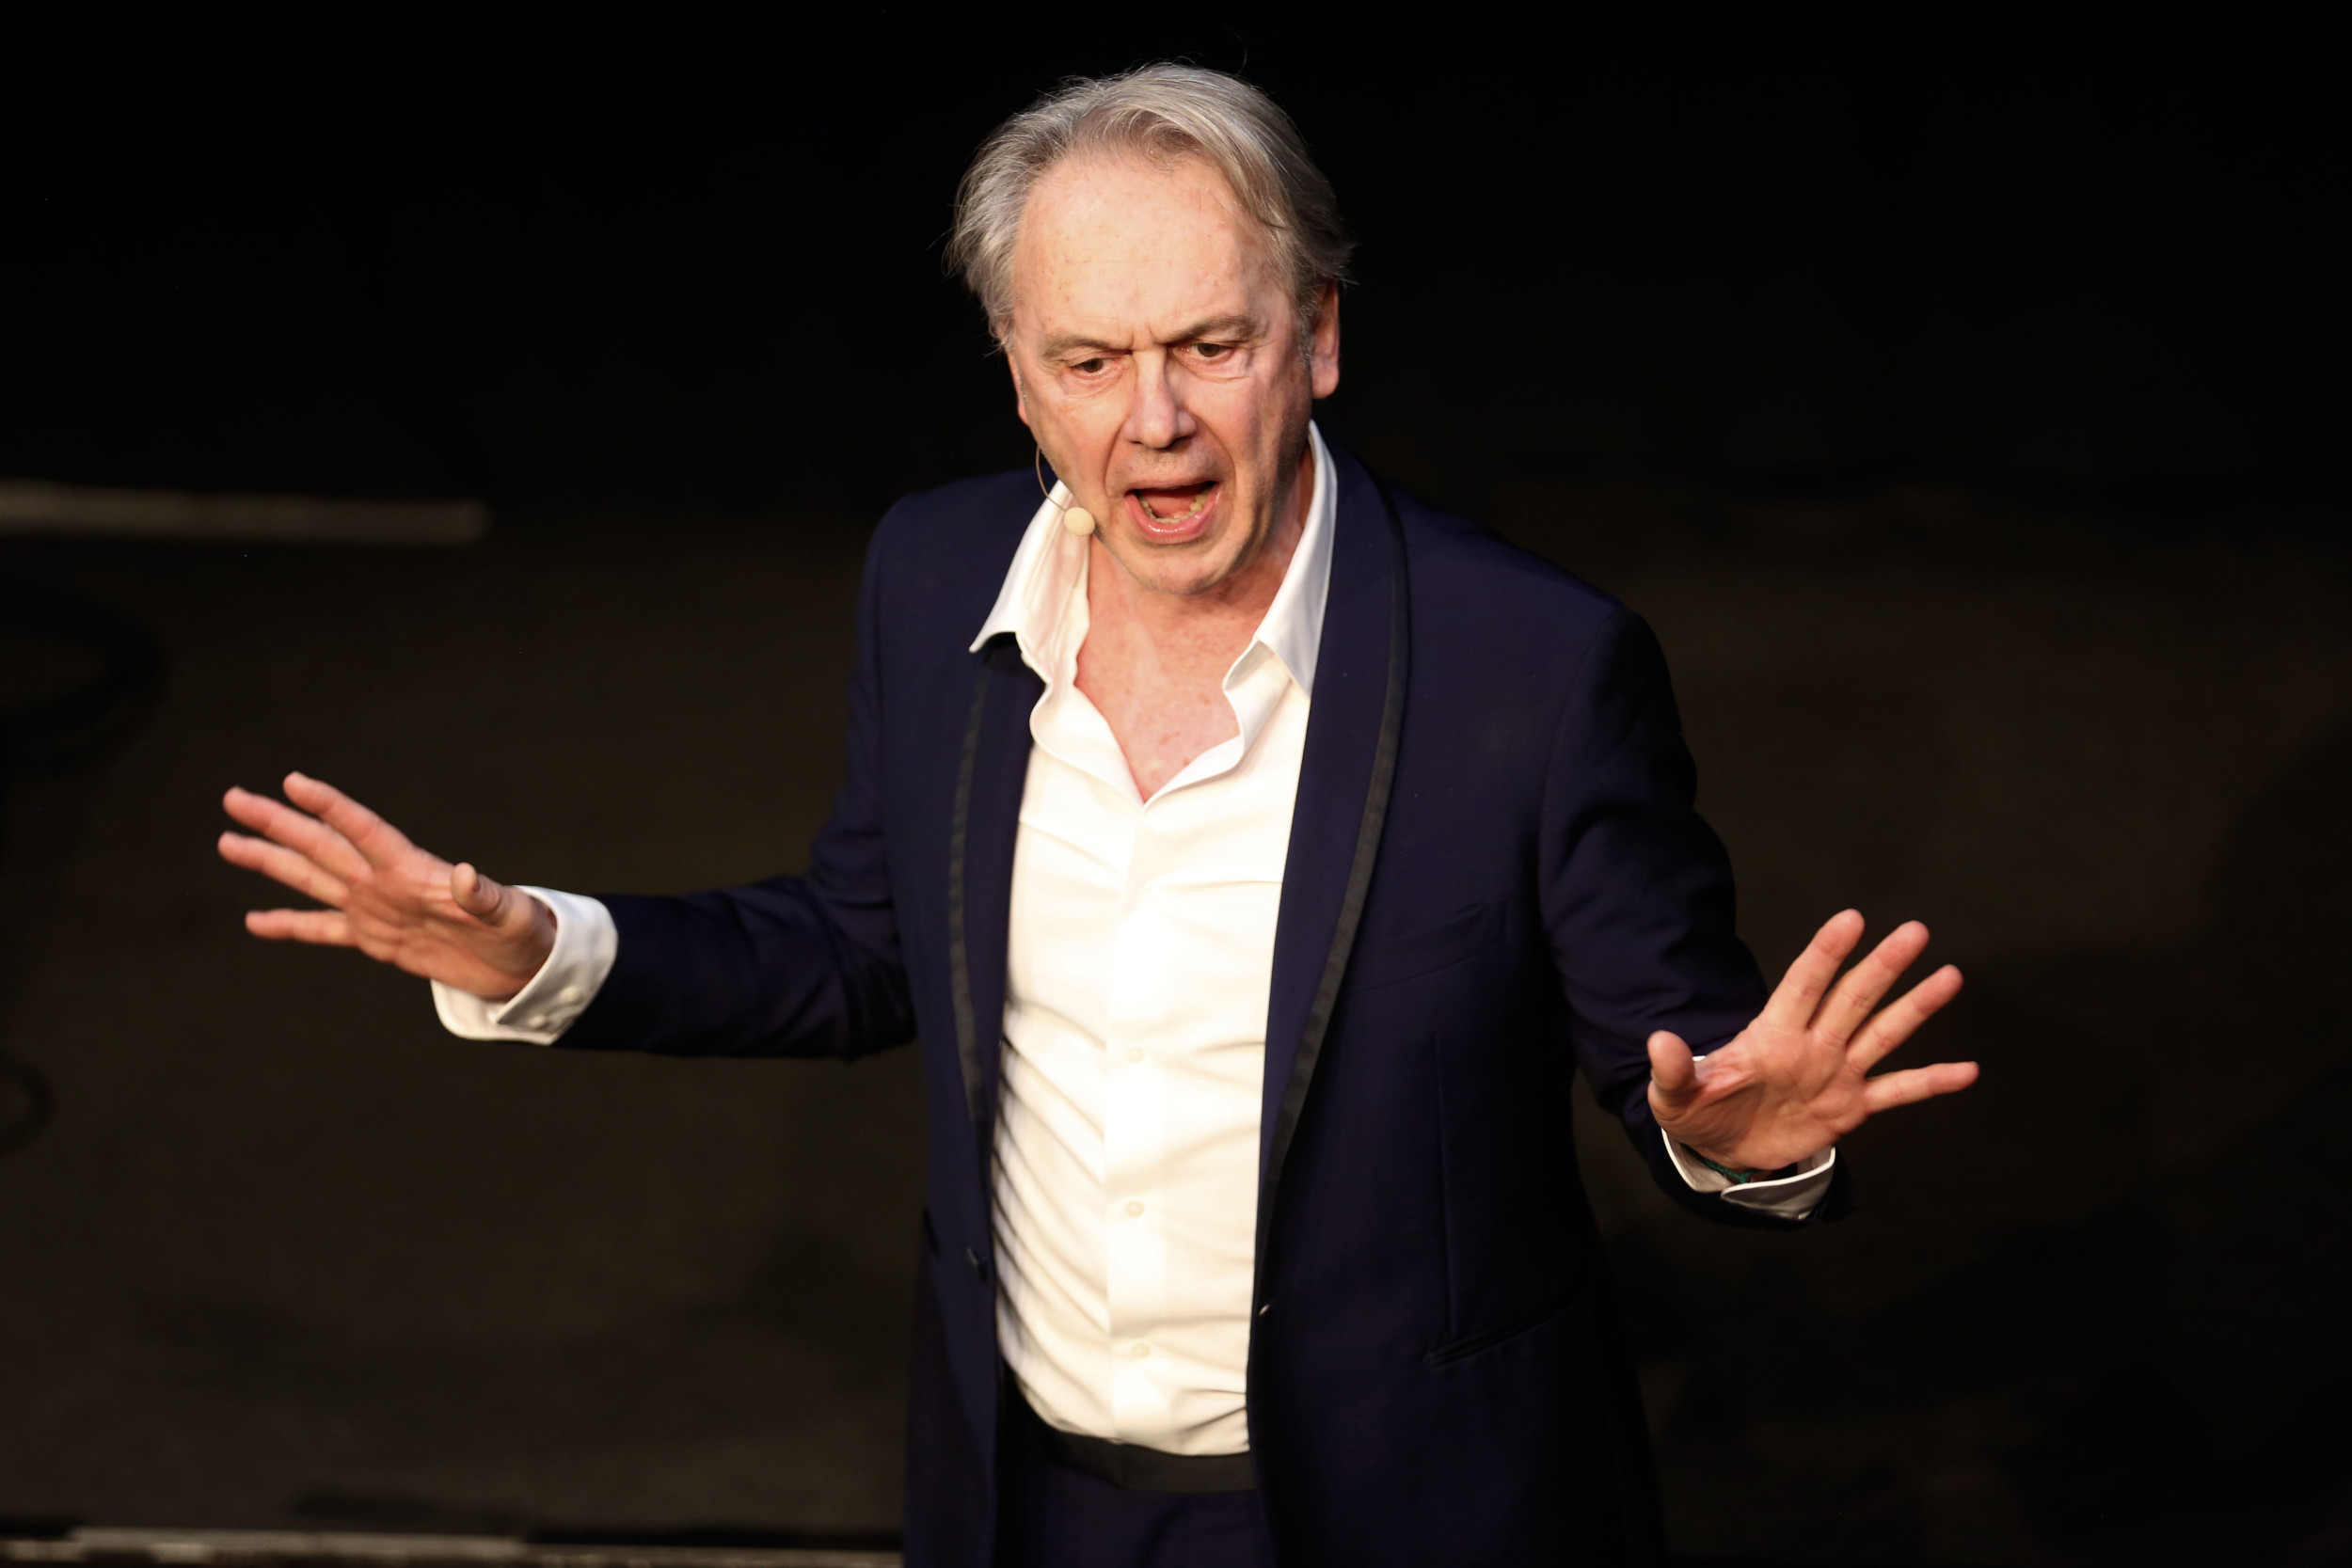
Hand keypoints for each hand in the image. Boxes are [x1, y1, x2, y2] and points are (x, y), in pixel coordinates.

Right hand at [218, 772, 554, 1000]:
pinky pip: (324, 931)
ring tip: (228, 842)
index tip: (292, 782)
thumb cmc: (523, 932)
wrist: (523, 965)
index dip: (330, 806)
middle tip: (234, 797)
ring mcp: (377, 908)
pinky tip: (254, 920)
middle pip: (322, 846)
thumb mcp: (511, 915)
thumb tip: (465, 873)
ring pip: (313, 879)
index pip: (363, 830)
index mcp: (414, 870)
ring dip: (272, 861)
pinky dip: (290, 925)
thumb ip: (485, 896)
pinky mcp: (377, 940)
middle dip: (278, 823)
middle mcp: (386, 882)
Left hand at [1647, 910, 1974, 1173]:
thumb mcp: (1675, 1097)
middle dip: (1882, 966)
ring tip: (1950, 975)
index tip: (1851, 919)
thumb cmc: (1698, 1112)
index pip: (1802, 985)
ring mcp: (1836, 1074)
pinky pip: (1898, 1091)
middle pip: (1853, 998)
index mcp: (1771, 1035)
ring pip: (1882, 1033)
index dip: (1824, 954)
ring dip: (1916, 1008)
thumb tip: (1658, 1041)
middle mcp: (1812, 1045)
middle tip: (1915, 930)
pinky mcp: (1851, 1108)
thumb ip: (1674, 1070)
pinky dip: (1931, 1082)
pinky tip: (1968, 1070)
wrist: (1721, 1150)